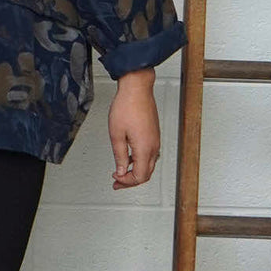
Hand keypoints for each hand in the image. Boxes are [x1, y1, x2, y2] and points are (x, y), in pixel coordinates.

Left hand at [109, 70, 159, 189]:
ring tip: (121, 172)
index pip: (139, 176)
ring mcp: (155, 140)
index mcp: (144, 148)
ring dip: (135, 171)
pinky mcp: (154, 134)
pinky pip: (149, 154)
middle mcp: (153, 146)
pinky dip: (139, 161)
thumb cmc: (127, 106)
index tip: (115, 179)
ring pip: (148, 165)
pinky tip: (128, 158)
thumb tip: (120, 170)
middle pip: (146, 174)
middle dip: (130, 181)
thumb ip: (119, 155)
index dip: (126, 181)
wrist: (137, 88)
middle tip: (117, 182)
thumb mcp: (116, 134)